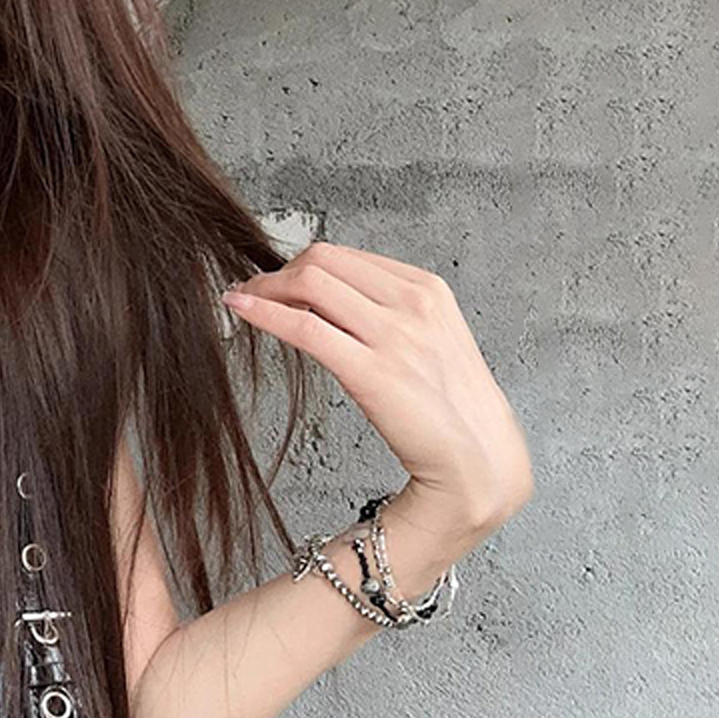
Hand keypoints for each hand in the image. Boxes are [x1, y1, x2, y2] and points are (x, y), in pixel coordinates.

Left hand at [221, 243, 532, 552]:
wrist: (478, 461)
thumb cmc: (450, 408)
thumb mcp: (428, 341)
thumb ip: (389, 314)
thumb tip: (331, 300)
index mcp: (427, 289)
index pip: (346, 256)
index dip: (302, 265)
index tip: (278, 280)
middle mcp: (413, 304)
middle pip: (323, 260)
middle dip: (279, 272)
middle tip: (254, 292)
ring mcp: (395, 336)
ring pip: (310, 284)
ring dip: (263, 288)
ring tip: (242, 301)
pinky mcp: (372, 372)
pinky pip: (304, 327)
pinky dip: (263, 313)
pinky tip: (240, 310)